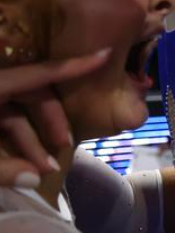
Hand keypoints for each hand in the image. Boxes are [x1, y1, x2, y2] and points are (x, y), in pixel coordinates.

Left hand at [0, 50, 110, 186]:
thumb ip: (3, 170)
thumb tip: (36, 178)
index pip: (37, 73)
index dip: (73, 66)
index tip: (106, 54)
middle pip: (31, 94)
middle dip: (52, 121)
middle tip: (65, 145)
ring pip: (16, 112)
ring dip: (31, 140)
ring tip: (44, 168)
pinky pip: (3, 118)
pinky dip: (14, 141)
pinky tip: (23, 166)